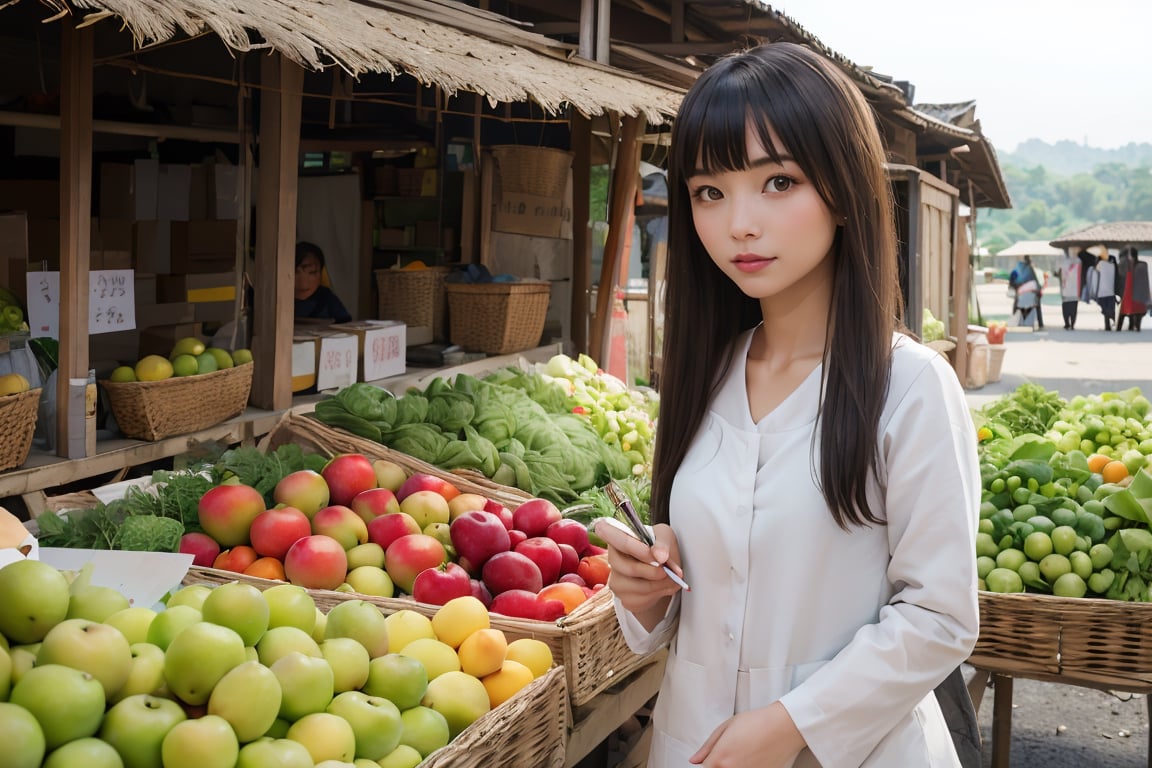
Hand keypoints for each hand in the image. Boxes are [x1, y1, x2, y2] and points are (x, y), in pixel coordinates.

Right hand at [593, 519, 684, 621]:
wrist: (664, 570)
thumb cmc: (659, 547)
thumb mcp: (665, 536)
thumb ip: (663, 543)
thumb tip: (660, 556)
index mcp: (617, 535)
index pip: (605, 532)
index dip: (631, 546)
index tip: (653, 554)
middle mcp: (612, 558)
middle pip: (627, 567)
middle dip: (652, 571)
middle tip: (668, 570)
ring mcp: (616, 580)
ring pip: (636, 587)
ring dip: (660, 584)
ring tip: (672, 578)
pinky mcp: (624, 598)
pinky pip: (641, 599)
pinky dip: (659, 594)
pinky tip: (664, 586)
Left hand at [690, 702, 805, 766]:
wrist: (783, 727)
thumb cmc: (758, 723)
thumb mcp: (726, 727)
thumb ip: (707, 747)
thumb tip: (695, 760)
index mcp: (720, 759)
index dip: (709, 761)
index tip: (714, 757)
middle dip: (719, 765)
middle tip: (731, 753)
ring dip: (733, 765)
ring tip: (743, 754)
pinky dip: (747, 766)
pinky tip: (752, 758)